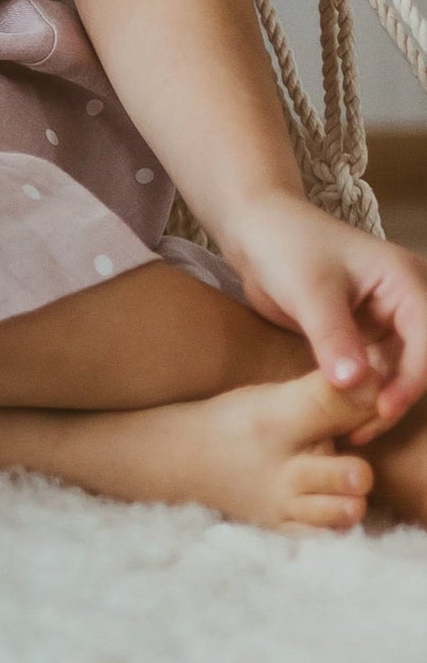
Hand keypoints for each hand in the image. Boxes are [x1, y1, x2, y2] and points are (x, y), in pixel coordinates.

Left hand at [218, 188, 426, 444]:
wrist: (252, 230)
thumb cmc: (282, 244)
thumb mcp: (308, 290)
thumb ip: (333, 336)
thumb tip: (355, 385)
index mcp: (406, 281)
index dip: (409, 381)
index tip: (379, 410)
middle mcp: (407, 303)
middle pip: (420, 363)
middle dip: (398, 398)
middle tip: (362, 430)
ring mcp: (388, 321)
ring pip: (400, 375)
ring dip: (381, 403)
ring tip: (350, 431)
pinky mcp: (366, 337)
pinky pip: (377, 374)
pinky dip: (364, 396)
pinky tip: (345, 419)